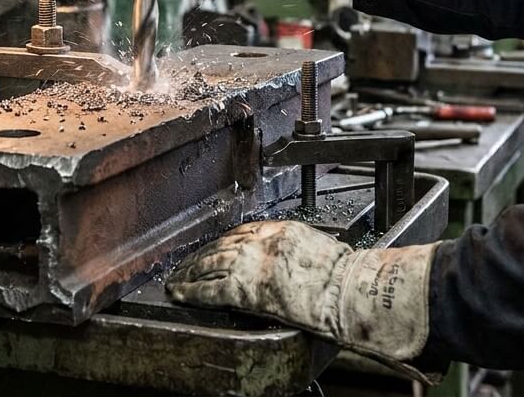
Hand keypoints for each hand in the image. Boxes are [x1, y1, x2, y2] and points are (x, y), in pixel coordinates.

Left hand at [166, 220, 439, 380]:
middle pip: (221, 245)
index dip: (223, 241)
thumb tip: (279, 257)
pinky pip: (209, 288)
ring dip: (190, 272)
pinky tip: (179, 292)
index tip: (212, 247)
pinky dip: (191, 290)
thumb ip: (292, 247)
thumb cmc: (343, 276)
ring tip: (177, 278)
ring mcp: (251, 265)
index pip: (242, 231)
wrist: (346, 292)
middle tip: (185, 262)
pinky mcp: (244, 289)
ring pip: (209, 264)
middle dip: (201, 255)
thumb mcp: (316, 247)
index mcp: (280, 230)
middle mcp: (261, 243)